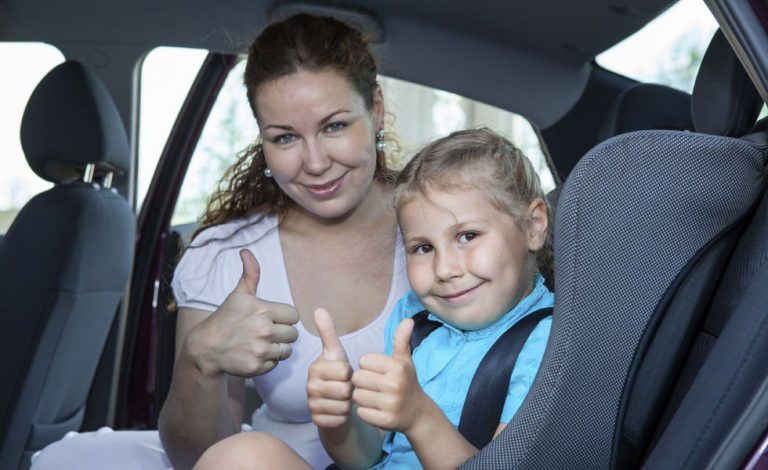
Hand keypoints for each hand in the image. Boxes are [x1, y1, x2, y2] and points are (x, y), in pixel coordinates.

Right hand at [184, 249, 298, 376]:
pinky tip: (254, 354)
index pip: (294, 316)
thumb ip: (250, 274)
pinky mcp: (257, 366)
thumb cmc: (226, 318)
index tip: (272, 319)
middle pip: (293, 334)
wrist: (206, 347)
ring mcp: (260, 349)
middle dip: (282, 333)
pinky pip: (275, 364)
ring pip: (287, 350)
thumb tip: (246, 251)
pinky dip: (268, 361)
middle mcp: (264, 330)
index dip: (285, 318)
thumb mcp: (238, 294)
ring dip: (277, 348)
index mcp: (263, 310)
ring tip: (261, 343)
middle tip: (265, 332)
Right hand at [307, 308, 353, 427]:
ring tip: (344, 399)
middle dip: (351, 390)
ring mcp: (311, 404)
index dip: (351, 373)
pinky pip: (339, 419)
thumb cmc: (339, 375)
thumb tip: (318, 308)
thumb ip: (328, 332)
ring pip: (343, 405)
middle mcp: (309, 386)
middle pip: (344, 389)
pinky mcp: (317, 421)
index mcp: (315, 367)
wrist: (335, 404)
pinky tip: (341, 411)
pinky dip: (345, 416)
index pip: (344, 370)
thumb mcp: (336, 353)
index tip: (346, 373)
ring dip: (349, 403)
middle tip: (347, 388)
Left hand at [352, 318, 427, 432]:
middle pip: (357, 378)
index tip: (377, 372)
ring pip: (357, 396)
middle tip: (373, 386)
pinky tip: (375, 409)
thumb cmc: (406, 382)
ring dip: (361, 397)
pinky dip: (365, 411)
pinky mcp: (385, 420)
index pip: (363, 360)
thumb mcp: (404, 360)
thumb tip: (408, 319)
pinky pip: (361, 413)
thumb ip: (401, 340)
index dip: (367, 366)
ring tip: (374, 397)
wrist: (417, 413)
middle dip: (362, 382)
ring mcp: (391, 404)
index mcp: (397, 367)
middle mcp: (395, 385)